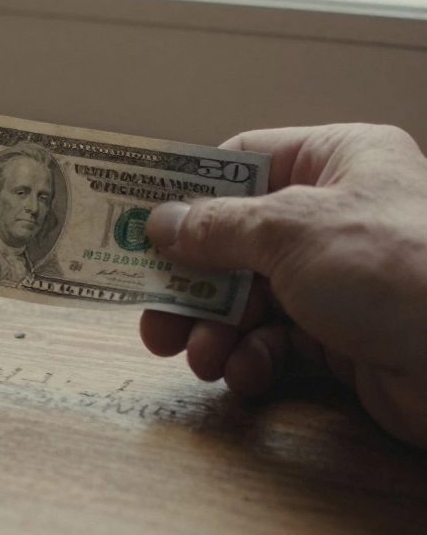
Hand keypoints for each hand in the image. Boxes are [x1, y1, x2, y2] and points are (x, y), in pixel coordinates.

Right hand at [139, 124, 426, 445]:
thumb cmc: (401, 268)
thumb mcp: (292, 230)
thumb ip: (217, 227)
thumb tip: (161, 222)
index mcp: (338, 162)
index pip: (243, 163)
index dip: (187, 193)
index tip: (135, 224)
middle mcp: (339, 216)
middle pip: (237, 241)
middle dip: (192, 280)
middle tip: (150, 310)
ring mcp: (343, 280)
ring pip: (250, 299)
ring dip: (215, 329)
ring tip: (197, 355)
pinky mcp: (346, 339)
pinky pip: (277, 344)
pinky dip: (253, 360)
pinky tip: (245, 374)